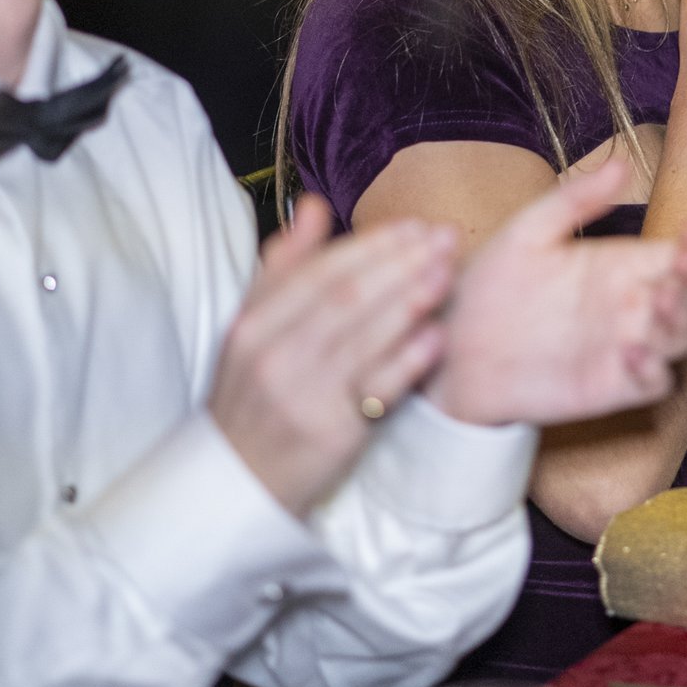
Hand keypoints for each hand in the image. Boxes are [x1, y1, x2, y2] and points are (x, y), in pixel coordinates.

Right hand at [208, 201, 457, 517]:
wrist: (238, 481)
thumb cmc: (254, 395)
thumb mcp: (251, 328)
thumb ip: (284, 266)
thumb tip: (315, 205)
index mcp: (253, 324)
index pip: (319, 271)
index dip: (371, 245)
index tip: (414, 225)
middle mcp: (274, 356)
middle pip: (347, 297)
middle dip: (401, 262)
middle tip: (447, 237)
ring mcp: (303, 396)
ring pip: (365, 337)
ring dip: (412, 301)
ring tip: (448, 273)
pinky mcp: (332, 434)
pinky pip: (378, 390)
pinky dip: (409, 360)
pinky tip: (437, 335)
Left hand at [427, 159, 686, 426]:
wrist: (452, 344)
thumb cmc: (490, 283)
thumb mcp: (528, 231)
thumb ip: (574, 201)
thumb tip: (622, 164)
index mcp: (618, 264)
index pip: (676, 254)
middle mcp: (628, 305)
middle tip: (678, 274)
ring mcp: (623, 347)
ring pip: (680, 338)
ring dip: (681, 323)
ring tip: (657, 306)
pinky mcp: (609, 386)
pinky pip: (653, 383)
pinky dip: (655, 369)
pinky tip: (632, 351)